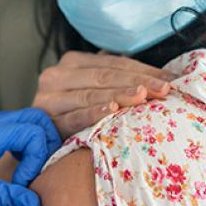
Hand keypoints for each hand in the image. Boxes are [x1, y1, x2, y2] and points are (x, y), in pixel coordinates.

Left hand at [0, 109, 60, 205]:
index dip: (38, 159)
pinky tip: (18, 175)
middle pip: (36, 121)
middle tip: (41, 175)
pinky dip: (24, 153)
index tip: (23, 186)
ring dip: (37, 149)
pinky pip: (13, 139)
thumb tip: (35, 204)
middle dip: (47, 146)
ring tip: (31, 177)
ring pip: (26, 128)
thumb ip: (1, 196)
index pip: (34, 132)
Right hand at [34, 51, 171, 138]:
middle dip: (137, 81)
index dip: (143, 70)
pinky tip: (112, 110)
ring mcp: (48, 97)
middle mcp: (57, 74)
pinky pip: (73, 116)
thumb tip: (165, 79)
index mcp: (72, 62)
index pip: (113, 63)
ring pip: (90, 93)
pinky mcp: (44, 119)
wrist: (34, 143)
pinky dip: (93, 113)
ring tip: (143, 96)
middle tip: (163, 89)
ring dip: (119, 95)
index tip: (170, 80)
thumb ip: (116, 82)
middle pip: (104, 75)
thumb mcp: (93, 93)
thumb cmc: (72, 118)